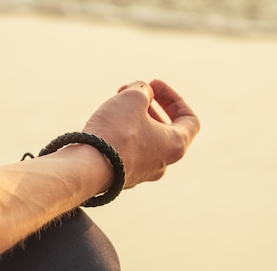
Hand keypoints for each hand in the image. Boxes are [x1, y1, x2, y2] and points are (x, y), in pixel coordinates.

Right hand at [83, 79, 199, 188]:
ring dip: (133, 120)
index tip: (154, 85)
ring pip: (143, 141)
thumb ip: (142, 90)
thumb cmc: (116, 133)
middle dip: (148, 106)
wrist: (87, 169)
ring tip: (113, 105)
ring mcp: (141, 174)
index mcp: (175, 145)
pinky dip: (120, 136)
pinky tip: (104, 126)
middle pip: (164, 129)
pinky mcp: (120, 179)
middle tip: (129, 91)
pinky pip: (126, 153)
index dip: (173, 97)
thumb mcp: (132, 98)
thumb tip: (141, 92)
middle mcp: (162, 163)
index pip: (188, 119)